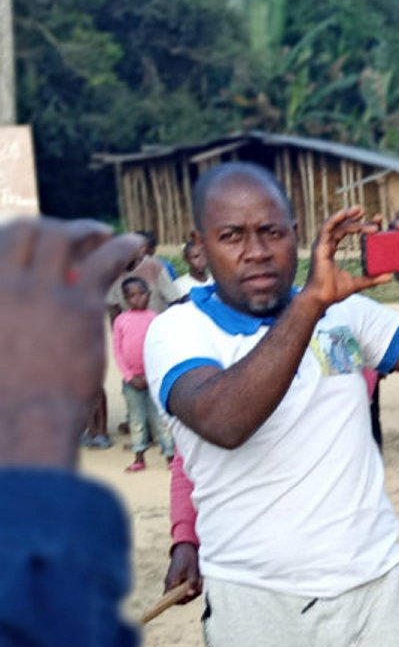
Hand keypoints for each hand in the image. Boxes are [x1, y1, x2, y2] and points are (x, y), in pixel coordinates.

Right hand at [0, 219, 146, 468]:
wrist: (24, 420)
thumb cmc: (5, 395)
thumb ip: (7, 315)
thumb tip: (19, 317)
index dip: (18, 237)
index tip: (37, 245)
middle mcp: (4, 282)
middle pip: (26, 230)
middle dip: (51, 227)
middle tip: (75, 236)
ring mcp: (38, 290)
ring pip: (62, 237)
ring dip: (86, 230)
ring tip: (104, 235)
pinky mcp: (77, 305)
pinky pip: (104, 261)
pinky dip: (122, 246)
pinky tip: (138, 245)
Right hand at [164, 541, 201, 602]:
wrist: (184, 548)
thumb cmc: (188, 559)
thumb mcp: (193, 571)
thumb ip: (192, 583)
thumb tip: (190, 594)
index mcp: (171, 581)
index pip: (169, 598)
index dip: (179, 601)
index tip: (190, 597)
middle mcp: (169, 583)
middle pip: (177, 598)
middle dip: (189, 596)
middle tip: (199, 589)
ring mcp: (172, 581)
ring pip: (181, 593)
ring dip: (191, 591)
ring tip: (199, 583)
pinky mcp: (176, 579)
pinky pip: (182, 588)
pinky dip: (190, 586)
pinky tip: (197, 581)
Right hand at [303, 207, 386, 307]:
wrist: (321, 299)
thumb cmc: (334, 292)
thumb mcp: (357, 283)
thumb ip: (371, 278)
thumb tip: (389, 277)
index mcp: (332, 249)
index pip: (346, 232)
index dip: (359, 225)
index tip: (373, 222)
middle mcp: (326, 245)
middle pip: (341, 226)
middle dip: (354, 218)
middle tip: (367, 212)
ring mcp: (322, 245)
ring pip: (335, 225)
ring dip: (347, 216)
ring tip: (359, 210)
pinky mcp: (319, 247)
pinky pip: (327, 229)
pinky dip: (335, 219)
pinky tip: (344, 213)